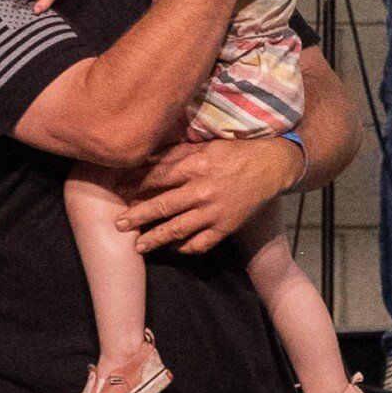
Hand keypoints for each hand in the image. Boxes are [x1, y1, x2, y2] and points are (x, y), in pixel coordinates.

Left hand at [115, 136, 301, 254]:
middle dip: (137, 216)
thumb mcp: (204, 145)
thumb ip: (175, 154)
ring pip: (177, 229)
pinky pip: (201, 243)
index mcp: (195, 166)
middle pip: (162, 206)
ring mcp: (214, 212)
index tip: (119, 191)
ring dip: (155, 239)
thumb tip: (145, 158)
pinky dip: (185, 247)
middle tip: (119, 225)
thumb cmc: (235, 151)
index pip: (157, 177)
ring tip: (138, 246)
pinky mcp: (226, 226)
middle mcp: (202, 191)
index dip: (135, 185)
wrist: (272, 165)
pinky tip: (173, 248)